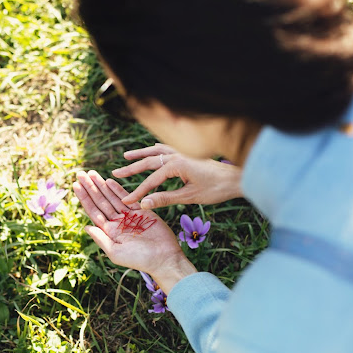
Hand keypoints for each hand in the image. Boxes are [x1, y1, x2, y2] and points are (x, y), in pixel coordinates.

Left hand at [73, 170, 196, 293]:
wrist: (164, 258)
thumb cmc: (139, 259)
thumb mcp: (116, 252)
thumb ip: (101, 239)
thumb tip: (85, 227)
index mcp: (109, 231)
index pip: (94, 211)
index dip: (85, 198)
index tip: (76, 185)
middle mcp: (117, 222)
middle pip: (101, 201)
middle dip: (91, 187)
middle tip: (81, 174)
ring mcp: (129, 215)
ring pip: (112, 197)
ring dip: (102, 185)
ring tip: (91, 173)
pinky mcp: (142, 211)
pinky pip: (128, 198)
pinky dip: (118, 189)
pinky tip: (109, 181)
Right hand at [112, 143, 242, 208]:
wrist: (237, 178)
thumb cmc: (216, 189)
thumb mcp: (189, 197)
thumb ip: (165, 199)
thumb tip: (144, 204)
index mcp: (176, 165)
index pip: (151, 180)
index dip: (138, 192)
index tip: (126, 201)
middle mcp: (177, 154)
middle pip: (149, 161)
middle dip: (131, 169)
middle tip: (115, 173)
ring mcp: (183, 152)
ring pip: (156, 151)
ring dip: (141, 154)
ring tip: (126, 156)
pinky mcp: (188, 153)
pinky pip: (167, 148)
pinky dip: (155, 149)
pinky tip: (151, 150)